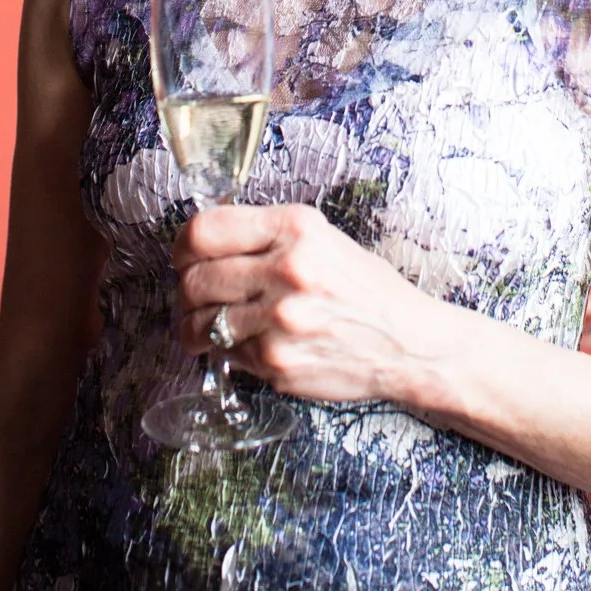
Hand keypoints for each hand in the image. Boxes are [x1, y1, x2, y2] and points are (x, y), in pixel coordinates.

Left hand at [173, 203, 448, 403]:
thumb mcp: (323, 239)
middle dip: (185, 288)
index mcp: (295, 228)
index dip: (183, 245)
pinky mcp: (276, 362)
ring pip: (198, 322)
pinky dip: (225, 349)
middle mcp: (286, 269)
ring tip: (205, 324)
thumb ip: (268, 236)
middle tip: (193, 294)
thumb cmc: (365, 288)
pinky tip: (245, 342)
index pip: (205, 229)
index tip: (184, 255)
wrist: (407, 341)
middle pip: (194, 278)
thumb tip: (207, 244)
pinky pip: (225, 353)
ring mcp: (279, 320)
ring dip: (193, 325)